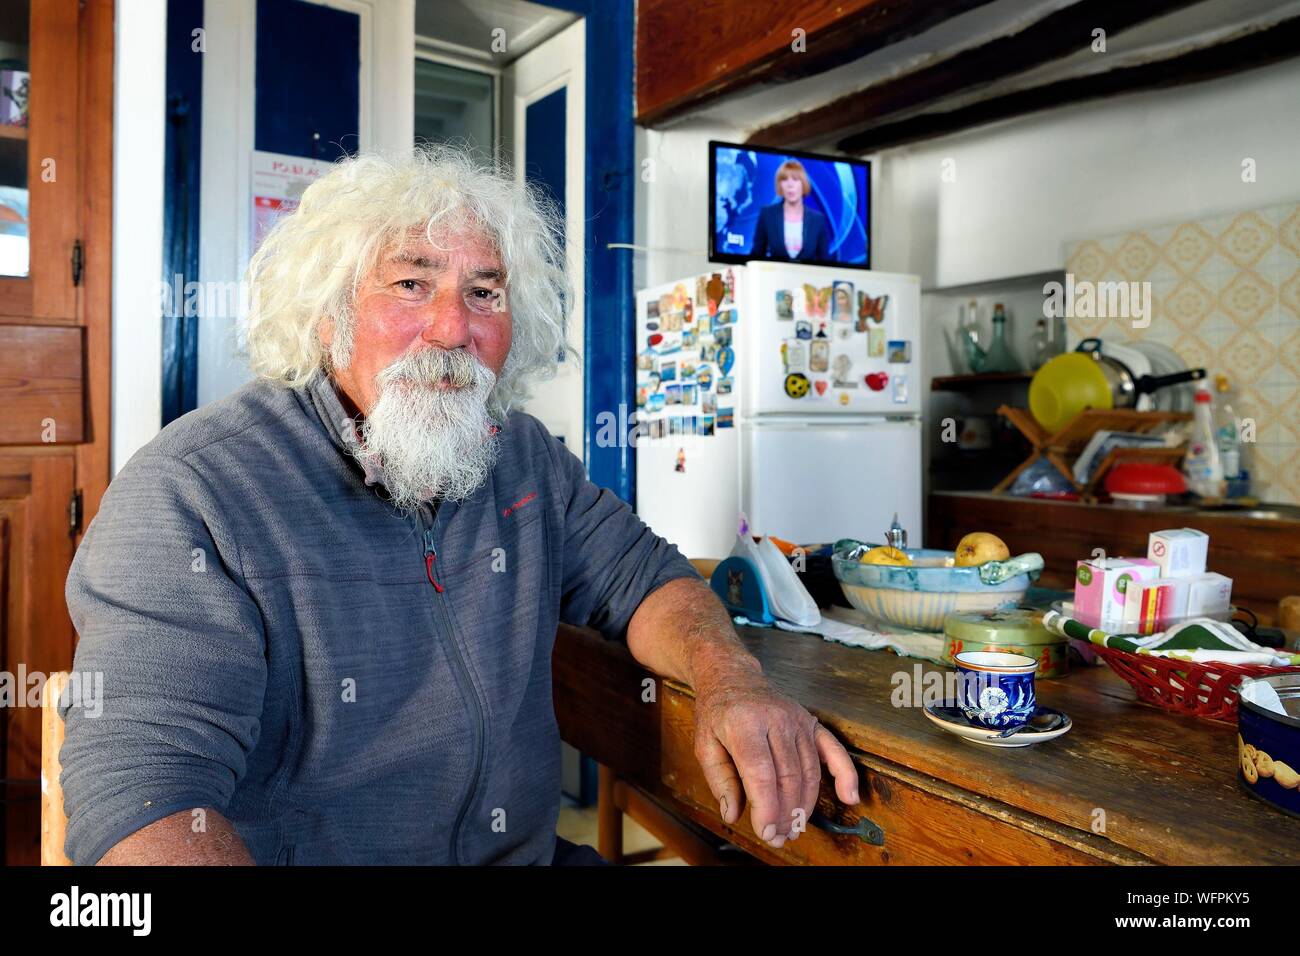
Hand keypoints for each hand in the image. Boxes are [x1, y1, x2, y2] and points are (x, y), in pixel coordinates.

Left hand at [692, 673, 859, 848]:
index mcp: (744, 723)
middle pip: (788, 777)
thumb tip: (733, 814)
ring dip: (804, 806)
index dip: (767, 808)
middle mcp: (775, 719)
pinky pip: (833, 750)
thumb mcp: (704, 745)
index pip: (761, 773)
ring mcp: (797, 719)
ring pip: (809, 771)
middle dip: (785, 814)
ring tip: (793, 829)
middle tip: (778, 837)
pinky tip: (849, 796)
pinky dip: (845, 775)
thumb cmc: (717, 713)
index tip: (765, 831)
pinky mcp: (811, 722)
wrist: (733, 677)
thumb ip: (720, 781)